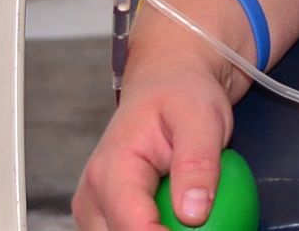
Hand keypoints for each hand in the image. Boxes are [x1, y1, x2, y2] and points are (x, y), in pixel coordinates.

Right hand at [73, 53, 234, 229]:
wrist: (168, 82)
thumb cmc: (183, 95)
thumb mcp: (201, 117)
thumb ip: (198, 164)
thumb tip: (194, 214)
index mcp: (111, 171)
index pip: (133, 229)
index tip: (202, 230)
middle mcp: (92, 196)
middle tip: (206, 222)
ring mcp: (95, 209)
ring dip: (161, 230)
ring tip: (195, 217)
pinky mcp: (106, 215)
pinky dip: (158, 229)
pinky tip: (182, 219)